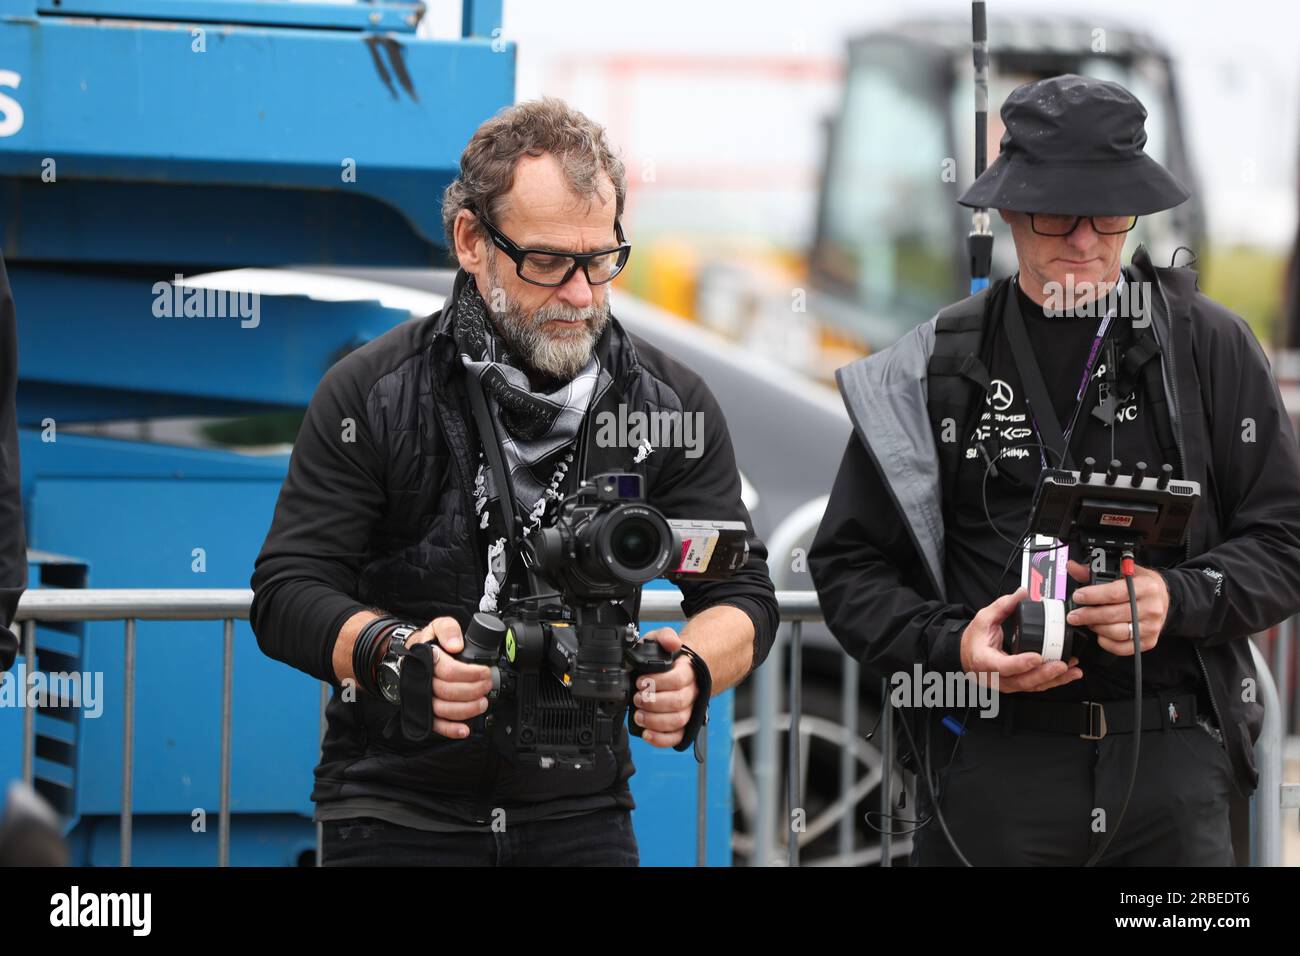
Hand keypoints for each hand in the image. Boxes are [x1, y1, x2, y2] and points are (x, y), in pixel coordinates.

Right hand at [407, 616, 493, 738]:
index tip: (484, 671)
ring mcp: (422, 696)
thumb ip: (448, 629)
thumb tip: (455, 644)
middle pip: (447, 691)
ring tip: (483, 703)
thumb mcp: (438, 626)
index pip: (448, 670)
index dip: (470, 673)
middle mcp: (421, 679)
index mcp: (425, 658)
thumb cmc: (429, 642)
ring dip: (466, 709)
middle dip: (473, 690)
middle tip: (487, 685)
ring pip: (442, 709)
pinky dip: (450, 730)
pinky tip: (464, 730)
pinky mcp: (424, 710)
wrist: (413, 653)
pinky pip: (435, 724)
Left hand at [631, 628, 698, 748]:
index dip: (658, 682)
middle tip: (638, 698)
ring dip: (655, 720)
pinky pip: (677, 736)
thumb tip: (672, 642)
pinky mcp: (682, 723)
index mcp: (687, 671)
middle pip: (678, 702)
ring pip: (678, 720)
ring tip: (638, 715)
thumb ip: (665, 636)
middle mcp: (691, 691)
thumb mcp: (662, 639)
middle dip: (653, 702)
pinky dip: (662, 739)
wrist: (680, 669)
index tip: (640, 681)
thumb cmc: (668, 657)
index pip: (678, 679)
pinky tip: (647, 734)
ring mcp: (688, 708)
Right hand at [960, 587, 1082, 692]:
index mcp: (985, 660)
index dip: (1021, 663)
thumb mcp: (983, 619)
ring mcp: (1008, 684)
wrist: (967, 656)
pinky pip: (1036, 686)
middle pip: (1022, 681)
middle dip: (1045, 674)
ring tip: (1072, 670)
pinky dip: (1054, 681)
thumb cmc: (974, 640)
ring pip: (1032, 686)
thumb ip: (1003, 606)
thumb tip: (1022, 593)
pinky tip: (1068, 674)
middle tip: (1062, 664)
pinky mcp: (1018, 685)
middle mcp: (997, 677)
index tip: (1037, 657)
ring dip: (1054, 680)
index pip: (1003, 666)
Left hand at [1066, 559, 1168, 655]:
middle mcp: (1152, 607)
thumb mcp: (1122, 571)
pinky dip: (1107, 643)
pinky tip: (1100, 634)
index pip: (1114, 593)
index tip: (1078, 597)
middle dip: (1088, 615)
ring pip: (1117, 632)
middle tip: (1074, 615)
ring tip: (1087, 622)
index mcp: (1146, 586)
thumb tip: (1072, 567)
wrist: (1162, 598)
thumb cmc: (1140, 584)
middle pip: (1113, 615)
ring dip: (1096, 628)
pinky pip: (1123, 647)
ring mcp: (1152, 626)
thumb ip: (1095, 571)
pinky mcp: (1149, 641)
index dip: (1092, 596)